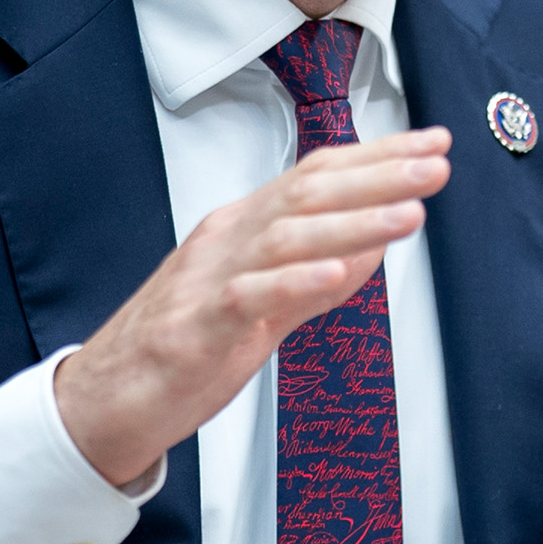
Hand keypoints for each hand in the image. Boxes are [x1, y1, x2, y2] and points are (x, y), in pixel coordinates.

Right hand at [54, 125, 450, 485]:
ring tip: (409, 214)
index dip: (376, 157)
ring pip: (286, 235)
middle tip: (435, 165)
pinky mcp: (197, 326)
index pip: (316, 174)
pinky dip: (295, 282)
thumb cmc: (186, 342)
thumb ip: (315, 275)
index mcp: (244, 225)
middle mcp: (229, 237)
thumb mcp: (262, 302)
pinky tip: (336, 274)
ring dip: (353, 222)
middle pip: (308, 192)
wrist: (107, 396)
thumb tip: (373, 247)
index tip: (430, 147)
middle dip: (378, 176)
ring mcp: (210, 278)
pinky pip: (249, 296)